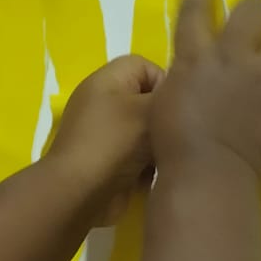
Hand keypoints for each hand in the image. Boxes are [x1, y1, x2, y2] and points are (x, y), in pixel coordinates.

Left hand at [47, 55, 162, 224]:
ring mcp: (103, 133)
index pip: (147, 66)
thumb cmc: (114, 143)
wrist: (79, 194)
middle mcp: (103, 102)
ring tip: (165, 158)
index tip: (175, 108)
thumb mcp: (149, 110)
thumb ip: (170, 97)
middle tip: (174, 135)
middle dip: (163, 119)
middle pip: (147, 101)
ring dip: (157, 145)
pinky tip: (153, 176)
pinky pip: (136, 156)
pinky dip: (146, 165)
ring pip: (145, 132)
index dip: (166, 83)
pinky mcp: (105, 161)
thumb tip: (182, 96)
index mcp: (108, 79)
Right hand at [151, 0, 260, 177]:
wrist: (206, 171)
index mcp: (195, 56)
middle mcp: (234, 56)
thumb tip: (196, 71)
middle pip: (255, 9)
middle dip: (257, 16)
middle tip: (257, 34)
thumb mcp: (165, 99)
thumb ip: (184, 76)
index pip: (196, 9)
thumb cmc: (173, 143)